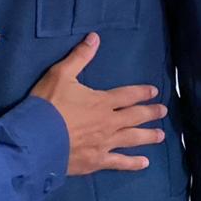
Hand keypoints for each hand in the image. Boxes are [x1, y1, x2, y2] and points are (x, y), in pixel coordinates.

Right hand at [31, 33, 166, 175]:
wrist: (37, 138)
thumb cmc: (48, 104)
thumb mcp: (60, 74)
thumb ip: (79, 57)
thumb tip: (95, 37)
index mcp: (102, 101)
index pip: (128, 95)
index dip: (142, 92)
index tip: (154, 91)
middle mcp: (109, 122)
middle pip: (135, 116)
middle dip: (150, 113)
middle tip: (163, 111)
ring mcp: (105, 143)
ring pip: (132, 139)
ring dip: (148, 136)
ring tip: (160, 135)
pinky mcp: (97, 161)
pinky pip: (119, 163)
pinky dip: (133, 163)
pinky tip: (144, 163)